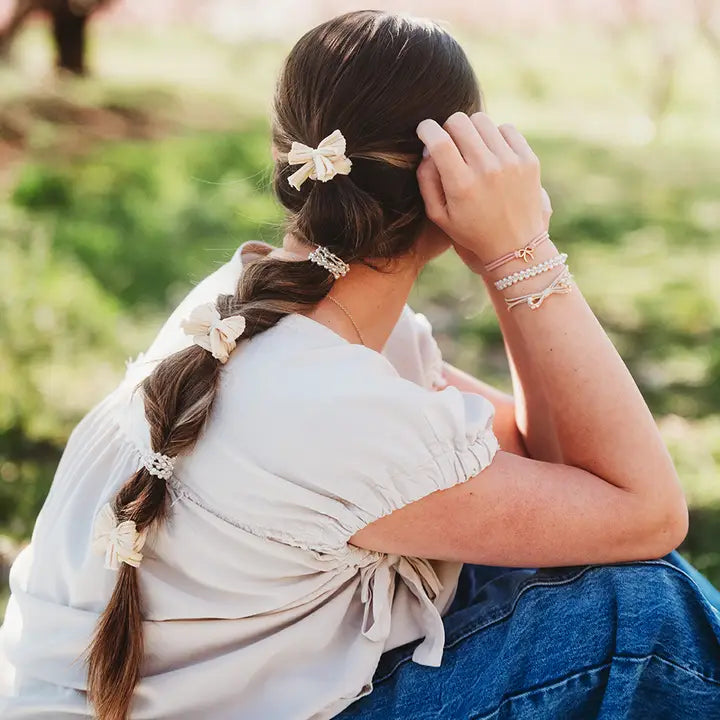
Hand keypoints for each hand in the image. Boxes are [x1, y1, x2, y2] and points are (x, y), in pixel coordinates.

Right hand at [415, 111, 547, 266]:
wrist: (516, 246)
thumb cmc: (471, 232)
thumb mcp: (439, 216)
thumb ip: (426, 180)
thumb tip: (428, 148)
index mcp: (461, 185)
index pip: (439, 140)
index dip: (426, 129)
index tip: (424, 130)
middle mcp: (486, 169)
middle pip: (459, 122)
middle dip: (447, 128)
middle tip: (449, 143)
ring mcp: (510, 162)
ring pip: (481, 120)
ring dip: (471, 131)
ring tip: (471, 149)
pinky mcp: (528, 159)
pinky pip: (506, 128)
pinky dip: (494, 136)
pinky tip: (492, 153)